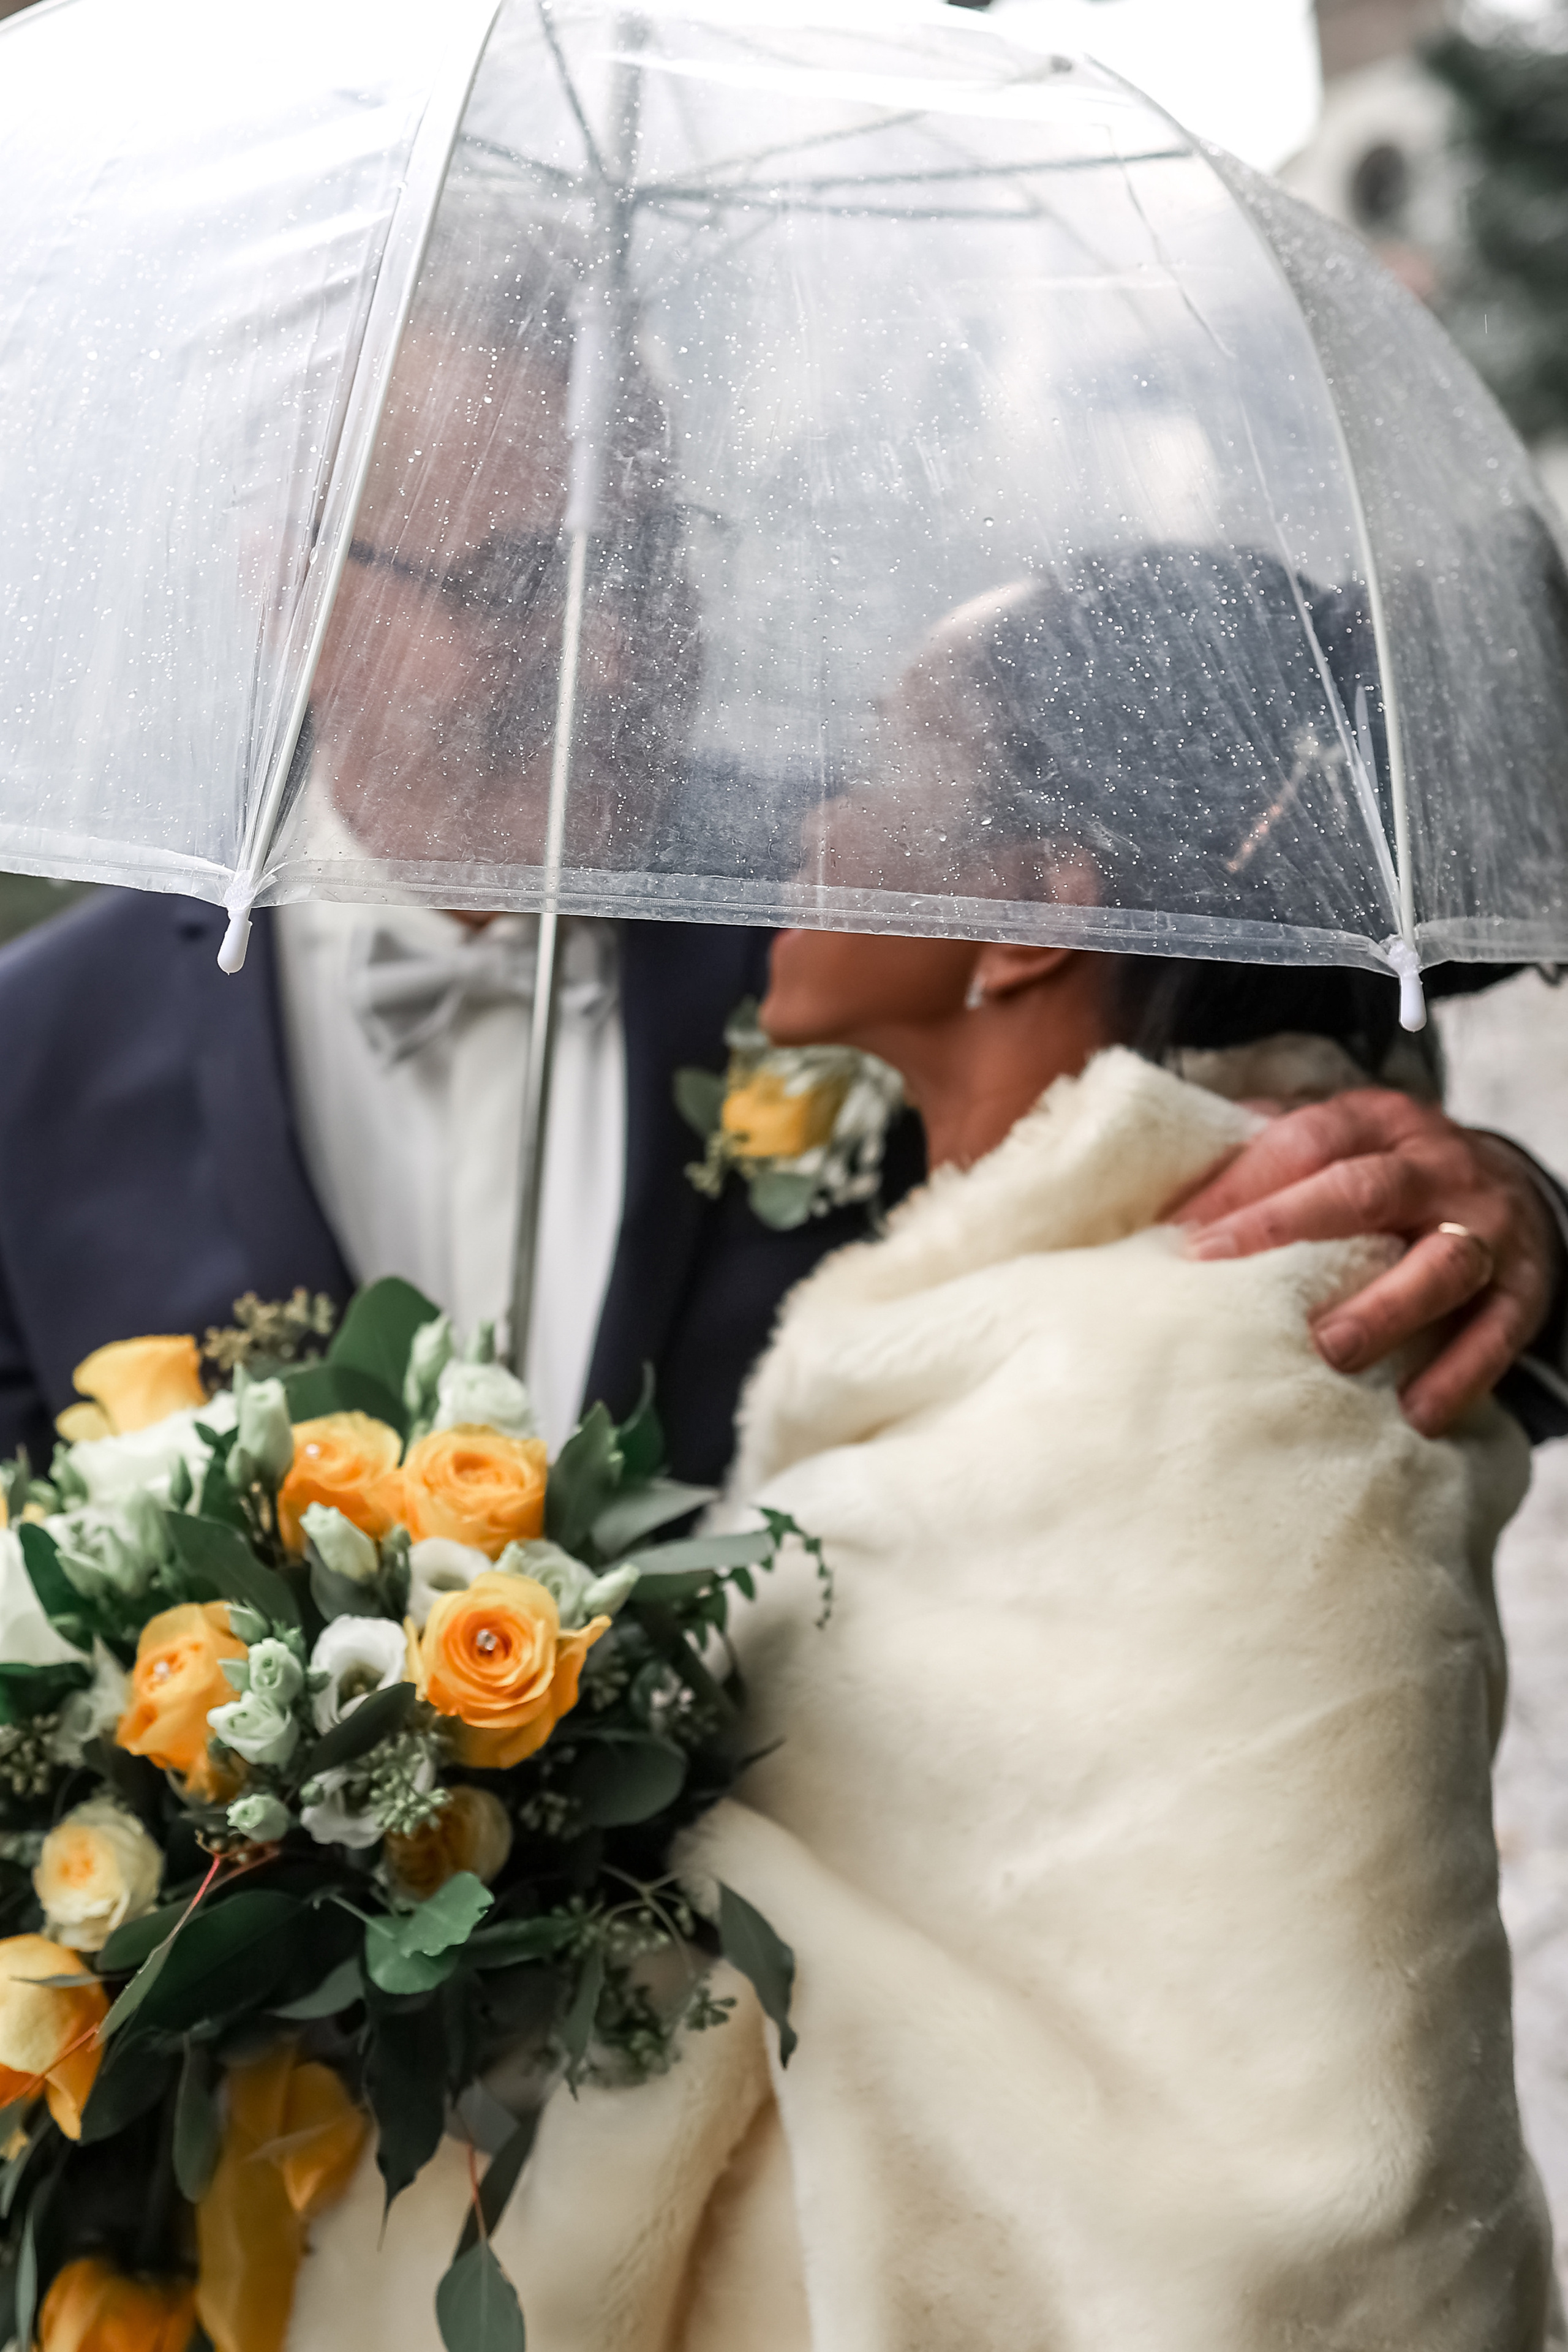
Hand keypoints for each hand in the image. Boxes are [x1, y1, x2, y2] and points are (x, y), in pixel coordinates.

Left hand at [1177, 1089, 1562, 1436]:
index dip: (1245, 1184)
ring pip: (1442, 1264)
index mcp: (1379, 1121)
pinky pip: (1498, 1332)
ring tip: (1332, 1352)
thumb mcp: (1338, 1142)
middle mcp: (1438, 1166)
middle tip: (1228, 1281)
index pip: (1307, 1139)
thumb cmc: (1387, 1175)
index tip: (1185, 1237)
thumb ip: (1260, 1153)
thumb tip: (1155, 1195)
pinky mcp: (1524, 1288)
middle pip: (1368, 1190)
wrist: (1513, 1189)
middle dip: (1294, 1231)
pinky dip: (1460, 1373)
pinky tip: (1417, 1412)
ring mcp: (1487, 1227)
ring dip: (1385, 1311)